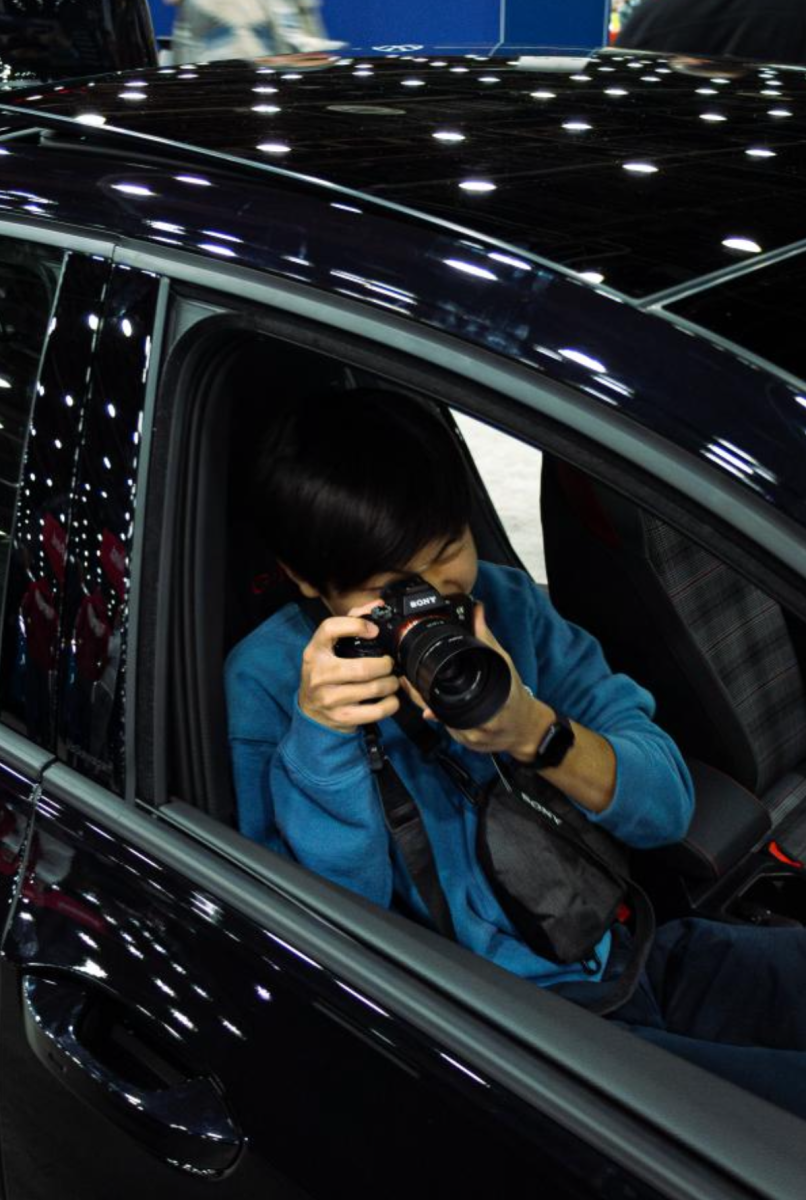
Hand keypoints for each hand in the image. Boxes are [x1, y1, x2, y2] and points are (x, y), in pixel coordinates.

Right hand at [299, 605, 399, 733]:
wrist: (311, 711)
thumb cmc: (326, 673)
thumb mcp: (329, 648)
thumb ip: (351, 622)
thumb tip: (376, 605)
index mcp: (314, 652)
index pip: (330, 629)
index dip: (355, 625)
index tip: (374, 631)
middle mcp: (318, 674)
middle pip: (362, 667)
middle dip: (385, 665)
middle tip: (389, 664)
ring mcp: (329, 698)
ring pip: (373, 688)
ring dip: (391, 684)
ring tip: (392, 680)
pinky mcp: (342, 717)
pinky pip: (377, 710)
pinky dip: (391, 703)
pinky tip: (389, 698)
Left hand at [401, 602, 546, 758]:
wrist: (526, 728)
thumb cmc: (515, 696)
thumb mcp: (504, 663)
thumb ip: (486, 639)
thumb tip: (477, 611)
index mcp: (482, 704)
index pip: (441, 698)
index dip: (420, 689)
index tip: (408, 676)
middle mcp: (474, 724)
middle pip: (434, 710)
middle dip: (417, 695)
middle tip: (405, 679)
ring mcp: (468, 737)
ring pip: (437, 721)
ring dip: (425, 705)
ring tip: (413, 688)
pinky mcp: (465, 744)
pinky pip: (445, 729)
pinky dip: (438, 715)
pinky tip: (431, 704)